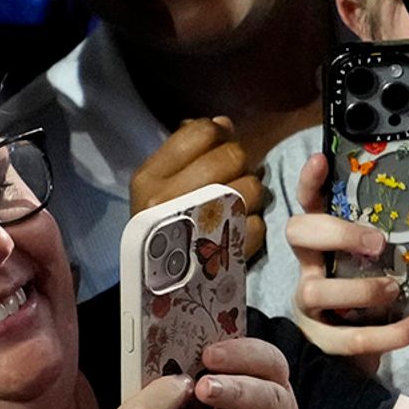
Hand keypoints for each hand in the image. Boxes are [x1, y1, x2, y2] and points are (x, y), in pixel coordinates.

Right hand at [126, 115, 267, 268]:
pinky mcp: (225, 253)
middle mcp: (170, 199)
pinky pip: (259, 222)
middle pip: (233, 156)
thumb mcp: (159, 183)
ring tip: (238, 205)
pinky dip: (255, 225)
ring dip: (254, 194)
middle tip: (233, 180)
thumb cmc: (160, 224)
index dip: (220, 136)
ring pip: (253, 187)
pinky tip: (238, 230)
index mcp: (150, 177)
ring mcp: (199, 226)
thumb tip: (224, 123)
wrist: (155, 284)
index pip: (202, 132)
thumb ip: (188, 149)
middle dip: (241, 165)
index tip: (220, 150)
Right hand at [277, 149, 408, 365]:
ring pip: (313, 291)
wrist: (365, 359)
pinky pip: (351, 339)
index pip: (310, 203)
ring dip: (360, 289)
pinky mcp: (324, 343)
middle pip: (298, 233)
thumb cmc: (384, 304)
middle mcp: (313, 268)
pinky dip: (392, 332)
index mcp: (329, 242)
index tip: (322, 158)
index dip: (310, 181)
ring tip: (394, 288)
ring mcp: (311, 307)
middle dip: (336, 232)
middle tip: (377, 241)